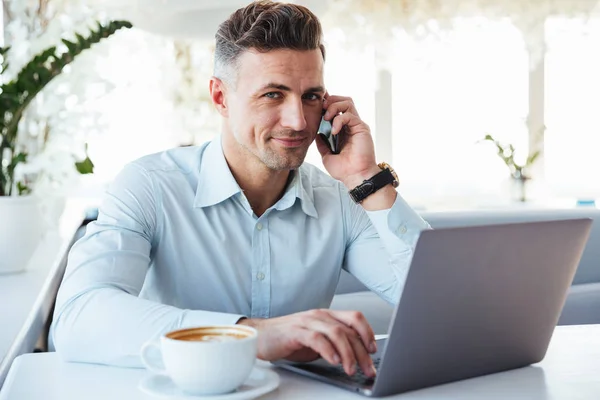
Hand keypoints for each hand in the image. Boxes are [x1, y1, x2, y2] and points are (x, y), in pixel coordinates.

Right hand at [238, 309, 377, 376]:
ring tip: (351, 369)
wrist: (260, 336)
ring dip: (348, 353)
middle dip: (362, 352)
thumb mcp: (317, 341)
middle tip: (368, 369)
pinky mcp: (295, 332)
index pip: (355, 318)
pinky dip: (328, 351)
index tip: (373, 350)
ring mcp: (307, 322)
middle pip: (348, 329)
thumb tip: (356, 359)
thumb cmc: (288, 339)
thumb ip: (334, 344)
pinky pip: (316, 339)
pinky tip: (334, 362)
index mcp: (327, 315)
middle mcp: (319, 315)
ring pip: (336, 333)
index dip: (368, 332)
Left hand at [315, 95, 380, 188]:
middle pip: (342, 101)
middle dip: (330, 101)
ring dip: (334, 106)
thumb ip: (322, 143)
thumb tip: (316, 134)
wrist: (355, 177)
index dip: (326, 105)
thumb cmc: (344, 170)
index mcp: (342, 130)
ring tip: (326, 117)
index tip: (315, 107)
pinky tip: (334, 131)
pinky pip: (349, 115)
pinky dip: (339, 120)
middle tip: (321, 109)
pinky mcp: (361, 128)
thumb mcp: (326, 155)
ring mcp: (356, 125)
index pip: (336, 109)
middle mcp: (350, 125)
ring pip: (347, 102)